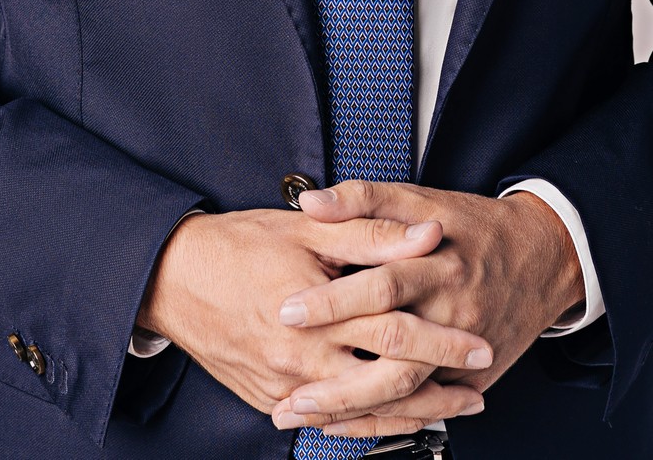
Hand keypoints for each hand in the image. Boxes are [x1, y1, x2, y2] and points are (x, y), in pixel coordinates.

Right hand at [134, 206, 494, 429]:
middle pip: (384, 384)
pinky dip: (364, 423)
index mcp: (315, 312)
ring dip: (408, 413)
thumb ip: (370, 233)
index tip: (479, 345)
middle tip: (478, 387)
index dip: (442, 340)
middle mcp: (301, 358)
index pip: (395, 330)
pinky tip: (391, 418)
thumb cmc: (237, 247)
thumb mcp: (306, 229)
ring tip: (448, 410)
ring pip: (358, 412)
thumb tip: (427, 234)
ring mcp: (283, 386)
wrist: (173, 279)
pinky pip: (325, 422)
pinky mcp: (269, 400)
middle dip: (437, 390)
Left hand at [270, 180, 582, 436]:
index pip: (382, 286)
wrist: (543, 257)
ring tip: (302, 413)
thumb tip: (311, 204)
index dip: (334, 301)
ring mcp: (465, 351)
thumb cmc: (473, 227)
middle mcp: (453, 311)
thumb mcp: (421, 199)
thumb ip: (363, 200)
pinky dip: (384, 420)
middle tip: (290, 389)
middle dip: (339, 377)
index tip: (288, 311)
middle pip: (395, 352)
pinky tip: (344, 424)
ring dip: (353, 408)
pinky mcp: (472, 377)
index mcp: (438, 264)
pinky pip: (426, 407)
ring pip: (408, 390)